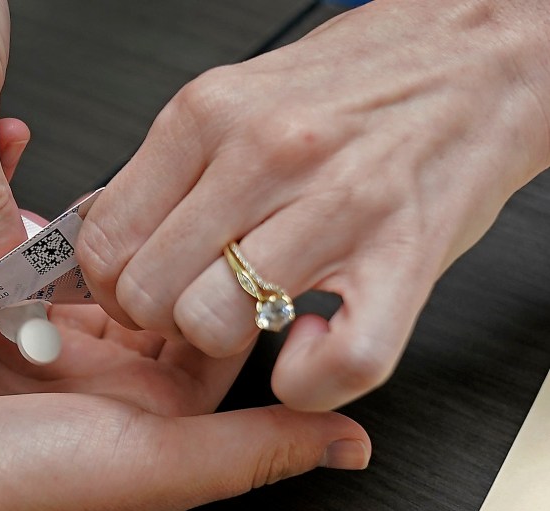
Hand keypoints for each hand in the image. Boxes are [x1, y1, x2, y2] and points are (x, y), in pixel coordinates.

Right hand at [0, 218, 368, 510]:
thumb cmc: (9, 492)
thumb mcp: (149, 465)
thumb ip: (249, 449)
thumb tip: (350, 445)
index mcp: (155, 415)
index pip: (216, 331)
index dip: (232, 276)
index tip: (242, 226)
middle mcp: (108, 383)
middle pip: (155, 294)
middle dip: (167, 244)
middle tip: (180, 190)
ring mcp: (50, 354)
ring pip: (93, 278)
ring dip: (103, 240)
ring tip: (116, 194)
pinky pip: (31, 273)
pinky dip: (40, 244)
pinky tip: (48, 217)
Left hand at [77, 0, 549, 410]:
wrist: (474, 61)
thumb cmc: (355, 86)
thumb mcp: (234, 99)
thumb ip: (168, 168)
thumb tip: (104, 228)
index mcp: (208, 116)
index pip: (105, 238)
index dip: (108, 286)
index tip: (135, 290)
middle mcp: (265, 155)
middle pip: (150, 293)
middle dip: (162, 318)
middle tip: (197, 301)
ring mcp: (336, 206)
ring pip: (216, 326)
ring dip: (229, 341)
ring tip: (256, 312)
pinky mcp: (404, 258)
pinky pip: (333, 366)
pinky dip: (310, 379)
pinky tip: (312, 340)